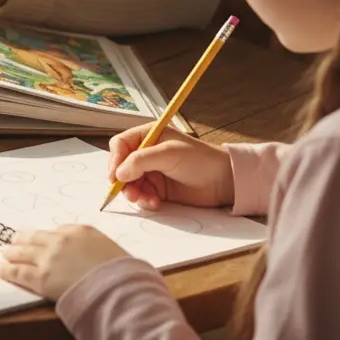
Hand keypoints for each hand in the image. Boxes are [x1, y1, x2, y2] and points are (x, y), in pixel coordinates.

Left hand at [0, 226, 128, 300]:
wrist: (117, 287)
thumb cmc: (121, 272)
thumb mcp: (110, 248)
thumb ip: (94, 246)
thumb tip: (88, 251)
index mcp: (79, 231)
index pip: (58, 231)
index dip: (46, 237)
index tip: (40, 238)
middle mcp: (60, 240)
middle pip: (35, 238)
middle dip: (23, 239)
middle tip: (14, 240)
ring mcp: (49, 258)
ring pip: (23, 253)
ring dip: (12, 252)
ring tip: (5, 253)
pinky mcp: (41, 278)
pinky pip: (18, 272)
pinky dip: (6, 270)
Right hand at [107, 124, 233, 209]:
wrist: (224, 181)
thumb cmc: (199, 159)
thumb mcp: (168, 154)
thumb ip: (141, 161)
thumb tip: (119, 174)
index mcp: (148, 136)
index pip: (121, 145)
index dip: (114, 160)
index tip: (115, 176)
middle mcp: (147, 153)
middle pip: (121, 166)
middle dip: (123, 181)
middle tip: (128, 192)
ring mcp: (152, 172)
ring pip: (129, 183)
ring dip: (133, 193)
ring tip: (144, 199)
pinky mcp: (158, 189)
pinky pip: (141, 195)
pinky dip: (144, 201)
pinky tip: (155, 203)